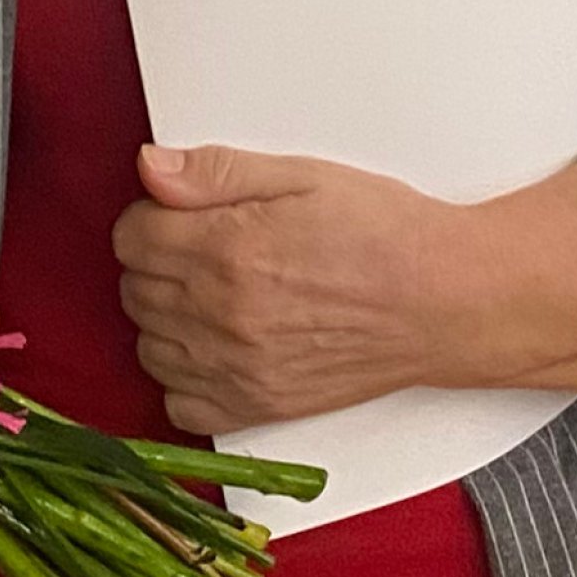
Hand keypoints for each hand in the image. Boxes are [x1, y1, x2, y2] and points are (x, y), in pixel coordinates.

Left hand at [115, 144, 576, 432]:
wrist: (446, 300)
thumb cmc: (385, 233)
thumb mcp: (303, 175)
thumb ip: (216, 172)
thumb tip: (149, 168)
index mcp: (228, 249)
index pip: (130, 235)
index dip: (154, 215)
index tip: (184, 213)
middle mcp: (224, 315)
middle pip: (134, 288)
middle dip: (158, 261)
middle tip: (208, 246)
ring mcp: (238, 369)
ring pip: (148, 346)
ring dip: (167, 318)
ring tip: (216, 294)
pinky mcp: (259, 408)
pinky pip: (179, 404)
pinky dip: (186, 378)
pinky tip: (218, 347)